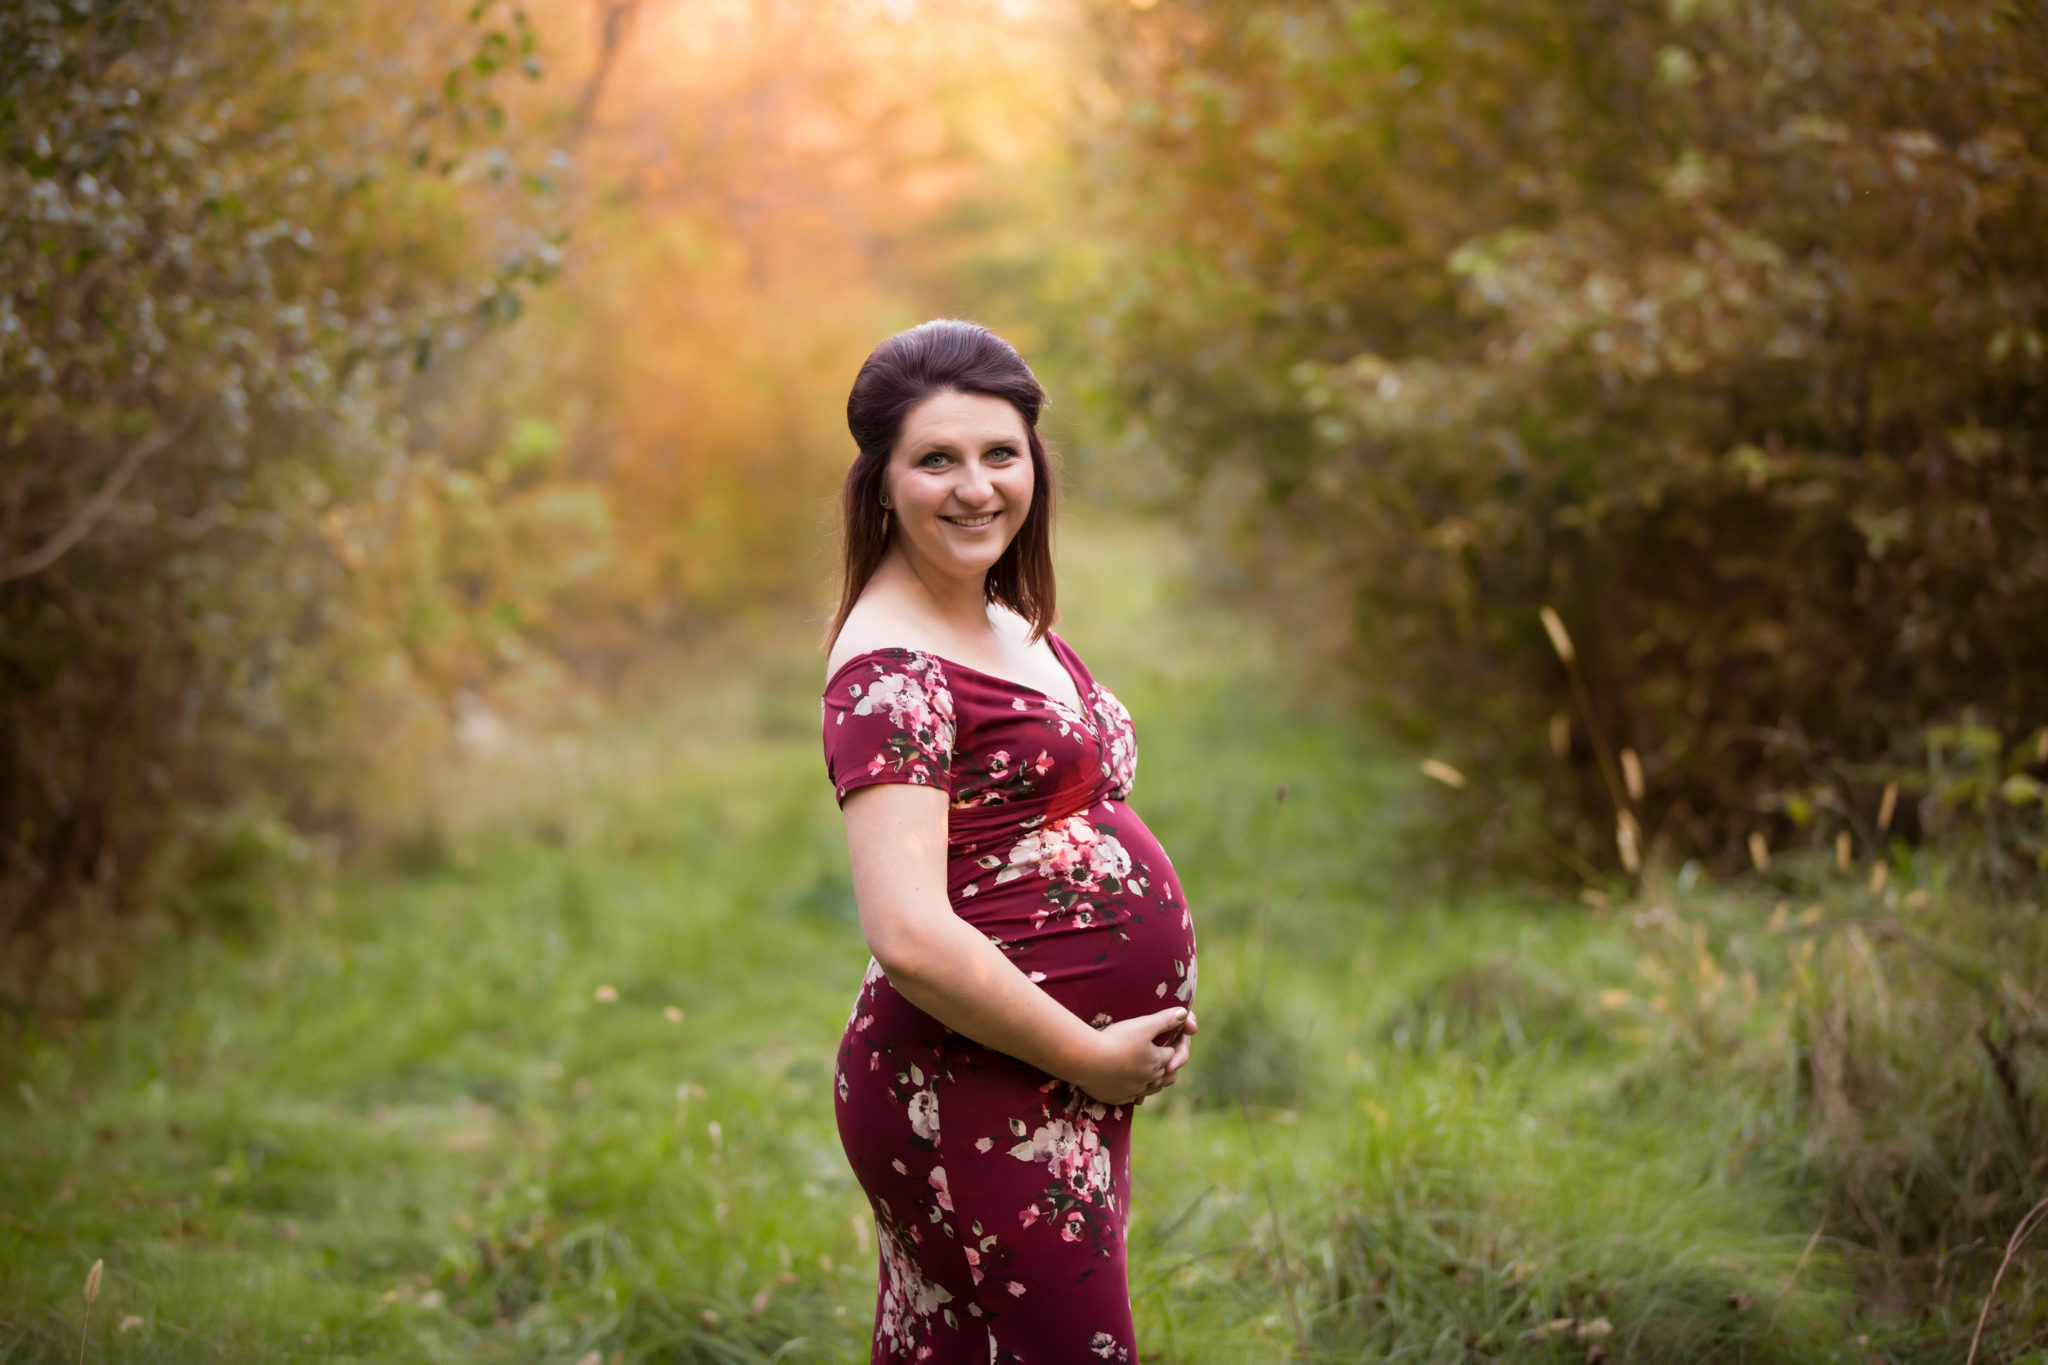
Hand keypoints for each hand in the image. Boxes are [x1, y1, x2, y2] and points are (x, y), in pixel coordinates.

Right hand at [1072, 1006, 1193, 1105]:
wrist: (1088, 1061)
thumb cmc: (1117, 1040)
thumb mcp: (1144, 1024)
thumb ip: (1165, 1019)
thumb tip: (1185, 1013)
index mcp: (1158, 1061)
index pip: (1173, 1054)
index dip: (1172, 1045)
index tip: (1167, 1039)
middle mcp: (1149, 1079)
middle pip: (1167, 1076)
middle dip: (1168, 1067)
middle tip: (1165, 1060)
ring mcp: (1133, 1091)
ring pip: (1151, 1090)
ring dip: (1153, 1081)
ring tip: (1149, 1074)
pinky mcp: (1117, 1098)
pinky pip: (1131, 1098)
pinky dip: (1133, 1092)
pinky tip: (1128, 1086)